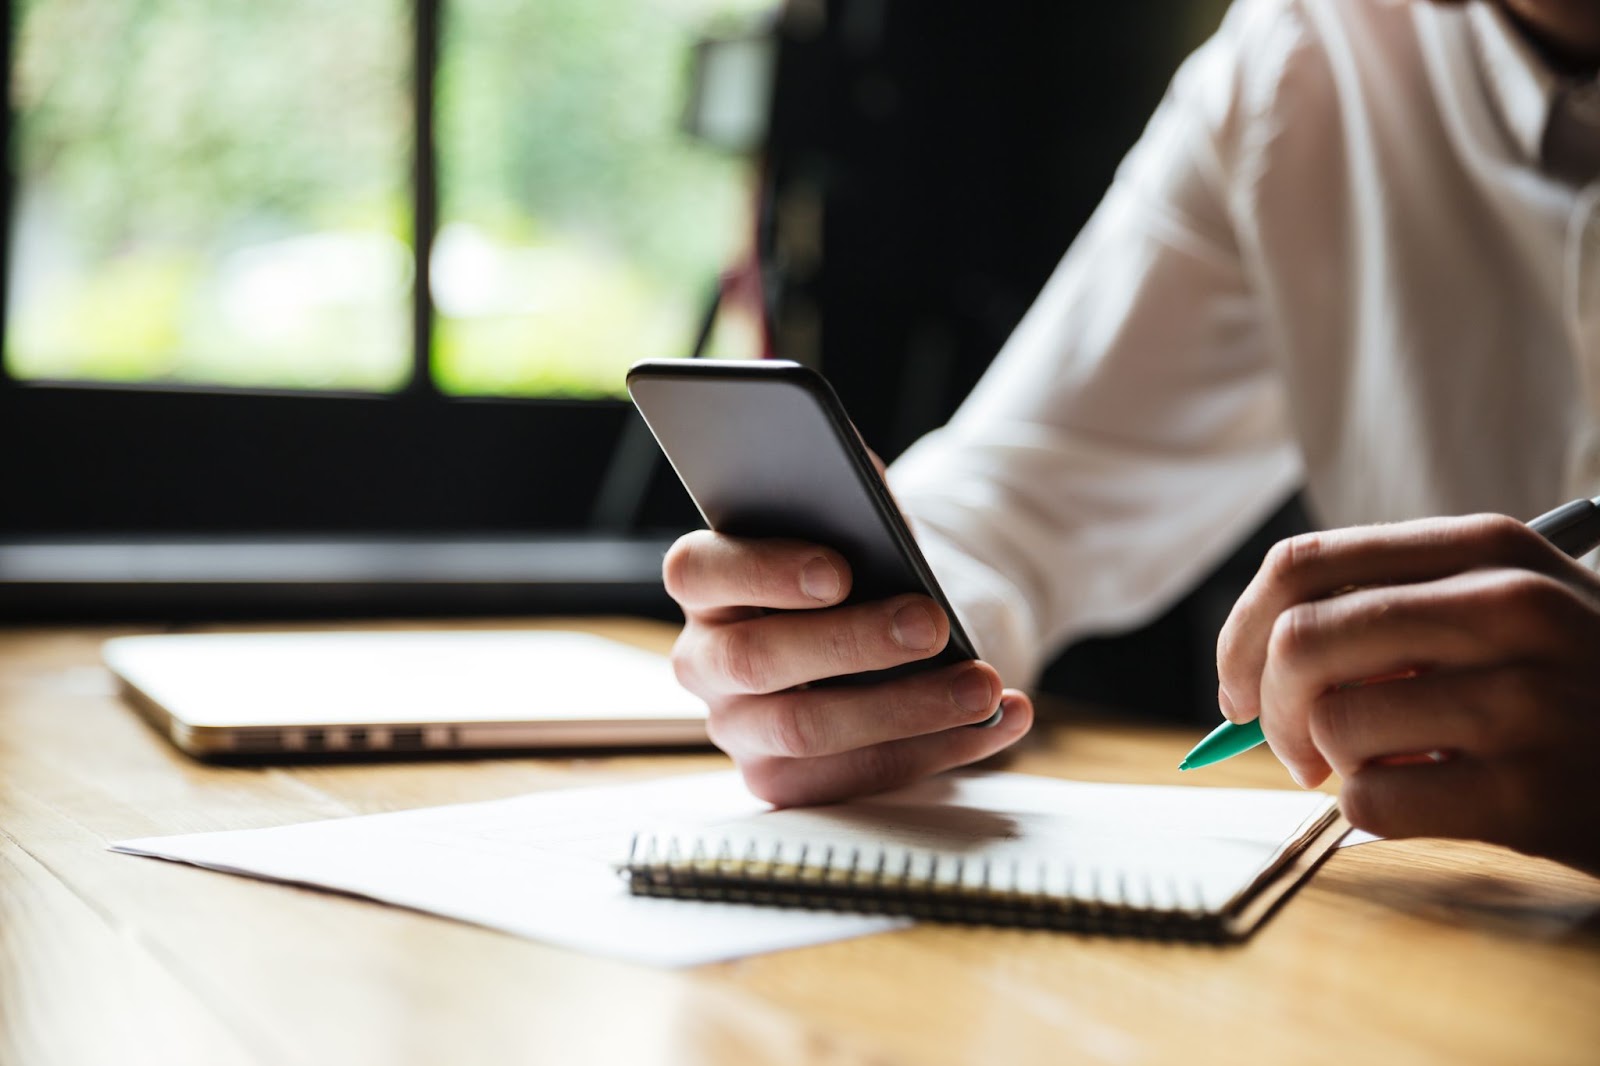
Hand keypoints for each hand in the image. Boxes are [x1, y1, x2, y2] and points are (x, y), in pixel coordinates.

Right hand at [663, 530, 1033, 806]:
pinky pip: (853, 777)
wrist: (884, 627)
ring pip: (805, 730)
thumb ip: (851, 502)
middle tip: (931, 623)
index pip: (699, 571)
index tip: (838, 572)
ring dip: (906, 709)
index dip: (763, 572)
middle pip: (756, 660)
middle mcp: (705, 659)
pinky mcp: (780, 778)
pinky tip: (995, 721)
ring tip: (981, 685)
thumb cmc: (860, 568)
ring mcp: (737, 726)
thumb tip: (870, 499)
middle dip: (853, 642)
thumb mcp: (855, 523)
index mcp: (706, 581)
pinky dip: (936, 750)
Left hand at [1216, 514, 1599, 873]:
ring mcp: (1529, 701)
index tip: (1233, 682)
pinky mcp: (1534, 791)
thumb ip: (1391, 609)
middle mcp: (1511, 609)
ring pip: (1334, 723)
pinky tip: (1421, 801)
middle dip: (1265, 706)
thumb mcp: (1508, 609)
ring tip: (1369, 769)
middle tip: (1290, 744)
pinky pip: (1375, 803)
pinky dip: (1368, 811)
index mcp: (1488, 549)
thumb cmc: (1576, 686)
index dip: (1239, 630)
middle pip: (1301, 641)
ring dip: (1325, 762)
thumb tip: (1246, 665)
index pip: (1303, 564)